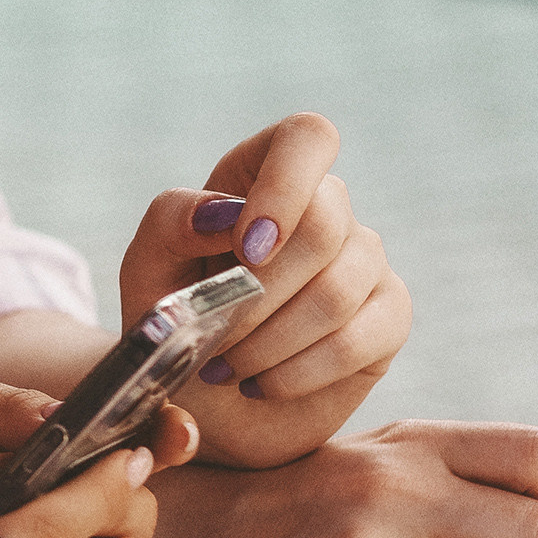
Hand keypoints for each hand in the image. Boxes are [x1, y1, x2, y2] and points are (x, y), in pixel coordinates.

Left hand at [117, 113, 408, 467]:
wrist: (199, 398)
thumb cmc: (175, 320)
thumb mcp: (148, 269)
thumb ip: (171, 222)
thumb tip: (223, 213)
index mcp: (263, 175)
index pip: (308, 138)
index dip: (285, 187)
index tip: (246, 248)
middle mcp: (325, 208)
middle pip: (325, 223)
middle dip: (260, 294)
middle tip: (216, 336)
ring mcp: (365, 260)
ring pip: (338, 289)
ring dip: (271, 341)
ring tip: (229, 366)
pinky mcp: (389, 315)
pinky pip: (360, 339)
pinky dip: (299, 371)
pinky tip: (263, 383)